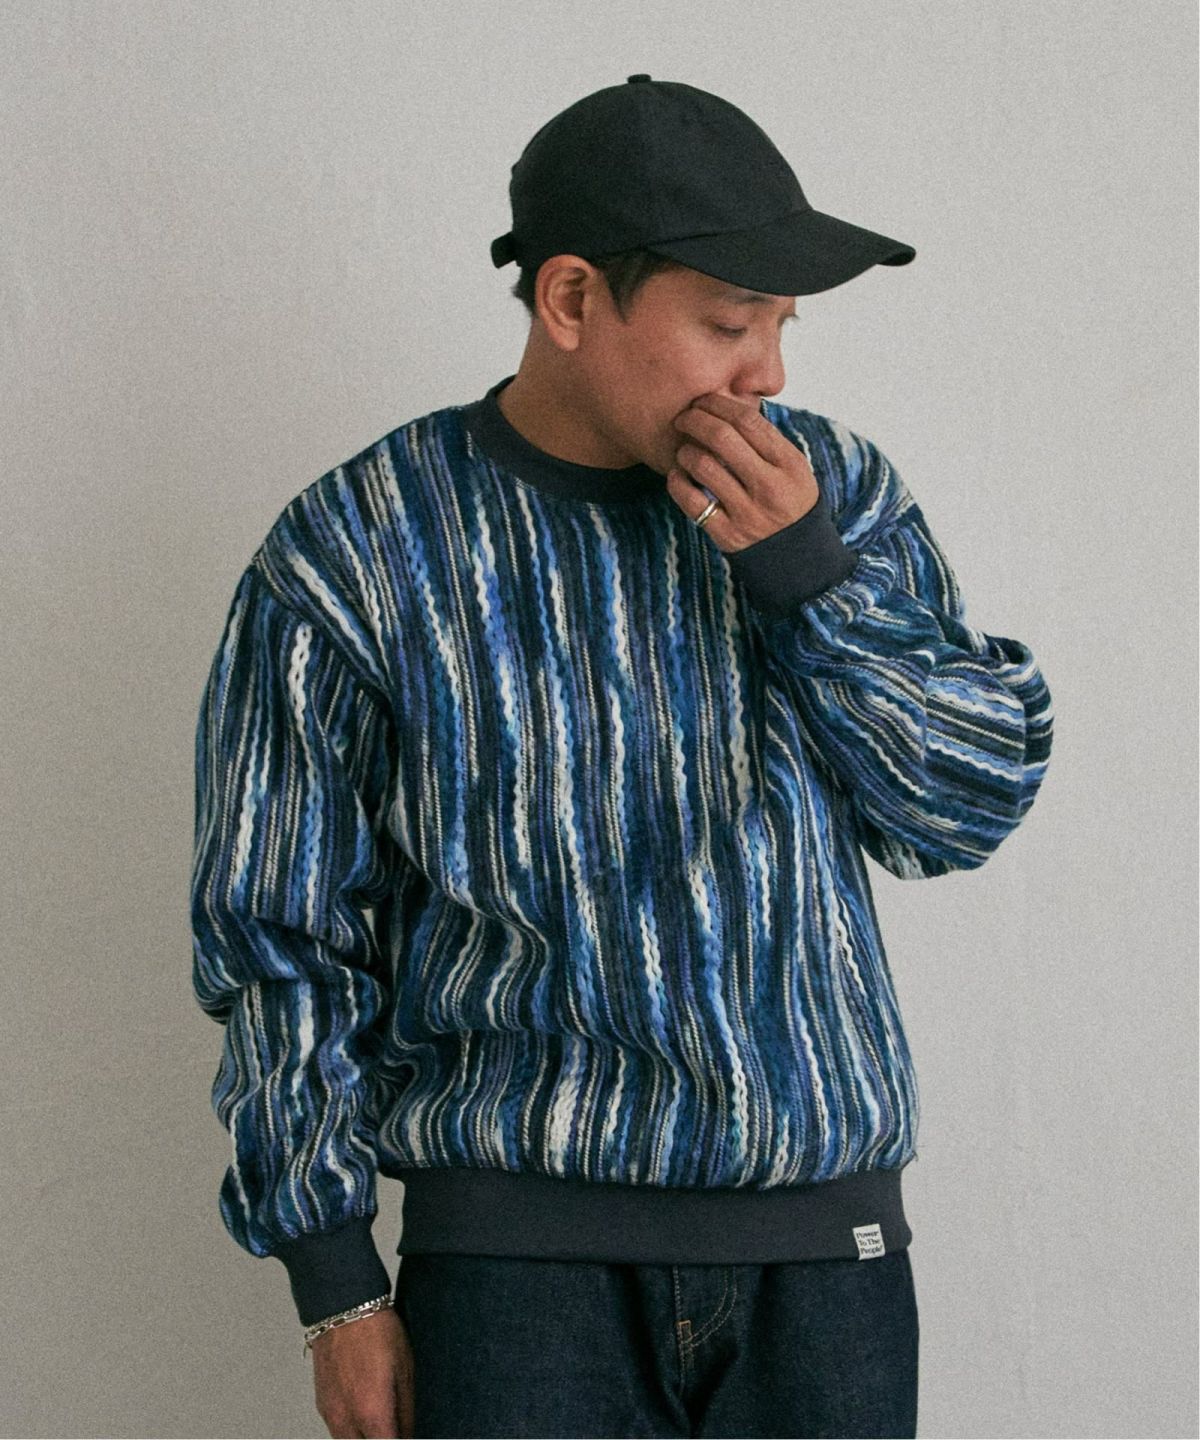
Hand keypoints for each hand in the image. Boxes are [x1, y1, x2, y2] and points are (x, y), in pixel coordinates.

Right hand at [311, 1306, 414, 1438]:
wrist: (343, 1307)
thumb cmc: (377, 1332)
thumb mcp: (405, 1370)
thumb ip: (406, 1411)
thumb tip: (408, 1433)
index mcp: (372, 1413)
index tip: (408, 1435)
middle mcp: (346, 1420)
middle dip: (382, 1439)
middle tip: (395, 1427)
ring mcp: (330, 1413)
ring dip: (366, 1437)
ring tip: (382, 1423)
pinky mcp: (322, 1404)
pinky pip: (338, 1430)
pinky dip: (352, 1430)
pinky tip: (365, 1413)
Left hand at [667, 392, 820, 553]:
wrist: (798, 556)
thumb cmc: (789, 502)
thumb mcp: (794, 468)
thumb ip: (767, 441)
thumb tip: (727, 406)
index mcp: (788, 464)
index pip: (748, 421)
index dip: (719, 404)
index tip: (703, 400)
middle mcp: (769, 487)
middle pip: (722, 437)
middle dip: (695, 420)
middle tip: (684, 418)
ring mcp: (747, 512)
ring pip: (703, 466)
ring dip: (685, 451)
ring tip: (684, 450)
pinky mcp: (727, 535)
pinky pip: (690, 500)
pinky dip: (677, 482)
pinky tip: (678, 475)